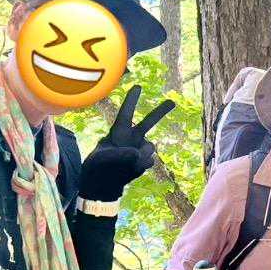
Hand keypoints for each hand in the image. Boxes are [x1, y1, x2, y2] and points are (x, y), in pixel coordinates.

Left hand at [79, 85, 175, 200]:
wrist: (104, 182)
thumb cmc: (98, 165)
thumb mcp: (101, 159)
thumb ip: (119, 155)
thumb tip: (138, 154)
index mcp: (118, 131)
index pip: (126, 113)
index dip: (131, 100)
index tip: (138, 86)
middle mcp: (132, 137)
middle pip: (149, 122)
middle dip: (161, 111)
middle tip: (173, 101)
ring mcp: (140, 149)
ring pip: (150, 147)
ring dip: (142, 154)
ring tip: (128, 163)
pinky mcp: (145, 161)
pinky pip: (150, 161)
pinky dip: (142, 165)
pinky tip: (131, 169)